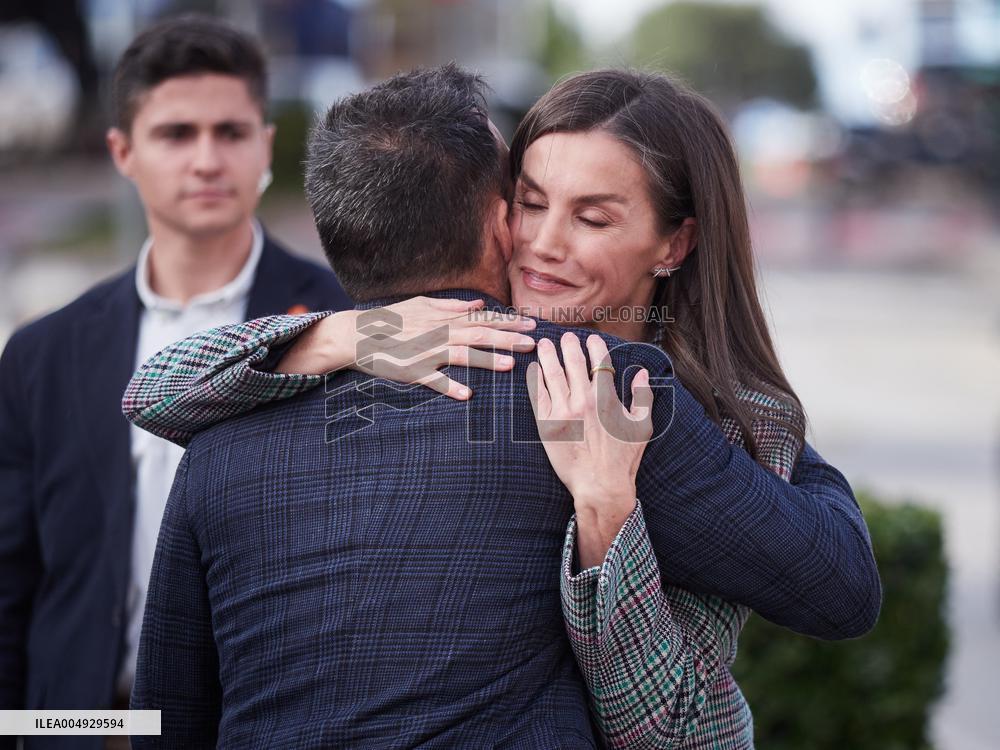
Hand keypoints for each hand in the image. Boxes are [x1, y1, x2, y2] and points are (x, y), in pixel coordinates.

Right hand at [277, 297, 536, 399]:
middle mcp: (439, 333)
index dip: (509, 322)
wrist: (358, 334)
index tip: (532, 324)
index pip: (483, 319)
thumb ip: (452, 306)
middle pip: (480, 335)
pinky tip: (467, 395)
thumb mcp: (422, 305)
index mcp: (444, 319)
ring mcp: (426, 353)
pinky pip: (434, 381)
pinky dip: (450, 387)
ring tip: (510, 365)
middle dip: (508, 339)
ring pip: (462, 356)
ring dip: (486, 360)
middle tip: (534, 344)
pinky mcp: (413, 371)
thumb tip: (478, 304)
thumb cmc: (391, 320)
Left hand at [527, 333, 653, 566]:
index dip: (594, 346)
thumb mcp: (642, 427)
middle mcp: (583, 401)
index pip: (599, 362)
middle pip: (574, 363)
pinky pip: (537, 395)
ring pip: (553, 374)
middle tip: (566, 336)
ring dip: (549, 355)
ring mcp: (563, 412)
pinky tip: (534, 368)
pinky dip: (535, 378)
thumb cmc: (623, 459)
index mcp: (607, 399)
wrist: (599, 486)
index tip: (591, 339)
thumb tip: (641, 374)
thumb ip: (643, 397)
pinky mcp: (546, 424)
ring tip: (545, 344)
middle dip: (569, 345)